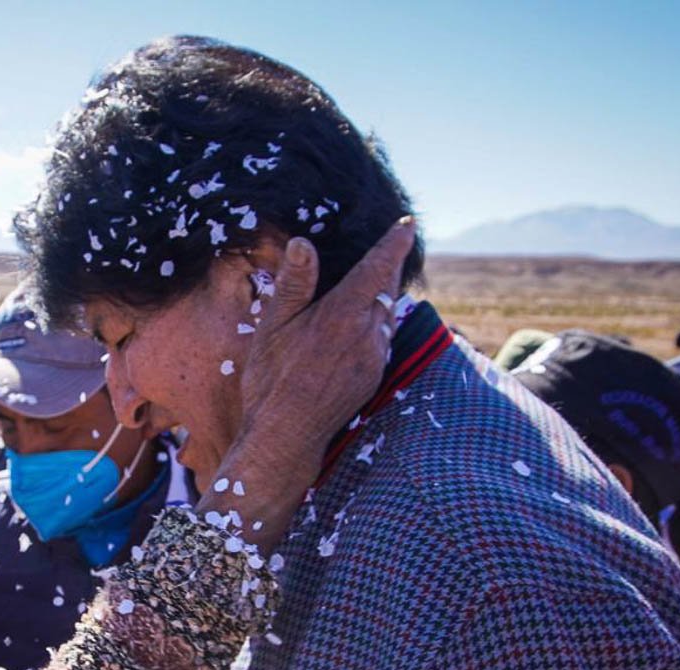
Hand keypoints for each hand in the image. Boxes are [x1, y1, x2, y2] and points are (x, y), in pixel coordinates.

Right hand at [198, 217, 416, 548]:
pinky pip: (382, 340)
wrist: (285, 435)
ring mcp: (374, 358)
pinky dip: (376, 325)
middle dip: (388, 268)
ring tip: (370, 287)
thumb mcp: (273, 327)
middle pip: (387, 289)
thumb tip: (303, 243)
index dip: (394, 243)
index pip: (378, 267)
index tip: (407, 224)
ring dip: (382, 299)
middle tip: (388, 249)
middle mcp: (367, 334)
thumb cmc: (271, 380)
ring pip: (386, 316)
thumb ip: (294, 283)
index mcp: (342, 314)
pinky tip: (358, 329)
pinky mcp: (373, 378)